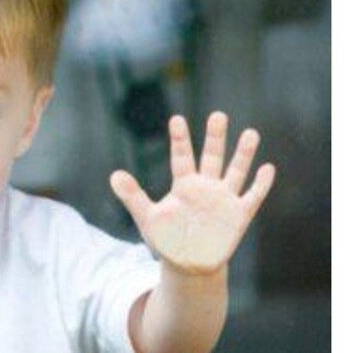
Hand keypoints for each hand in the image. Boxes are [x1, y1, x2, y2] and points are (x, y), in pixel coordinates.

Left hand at [110, 112, 275, 274]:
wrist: (189, 265)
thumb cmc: (167, 239)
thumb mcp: (148, 218)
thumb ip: (133, 196)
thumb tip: (113, 175)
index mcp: (184, 186)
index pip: (181, 157)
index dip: (180, 139)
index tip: (176, 119)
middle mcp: (206, 187)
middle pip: (212, 157)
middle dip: (215, 138)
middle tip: (218, 115)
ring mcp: (224, 199)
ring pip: (236, 171)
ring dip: (243, 154)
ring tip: (251, 132)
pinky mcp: (239, 216)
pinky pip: (252, 197)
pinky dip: (260, 184)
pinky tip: (268, 168)